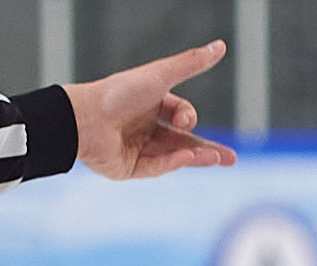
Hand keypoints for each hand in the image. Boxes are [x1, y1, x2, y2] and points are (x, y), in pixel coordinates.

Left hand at [65, 42, 237, 179]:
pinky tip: (187, 159)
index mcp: (148, 104)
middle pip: (182, 140)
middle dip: (207, 149)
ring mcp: (136, 149)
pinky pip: (156, 167)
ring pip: (172, 156)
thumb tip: (220, 46)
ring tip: (220, 159)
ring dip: (195, 157)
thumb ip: (191, 64)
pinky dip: (171, 162)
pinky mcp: (128, 169)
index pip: (179, 114)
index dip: (187, 115)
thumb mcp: (161, 76)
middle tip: (231, 158)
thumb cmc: (120, 92)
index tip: (184, 117)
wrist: (86, 117)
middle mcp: (143, 127)